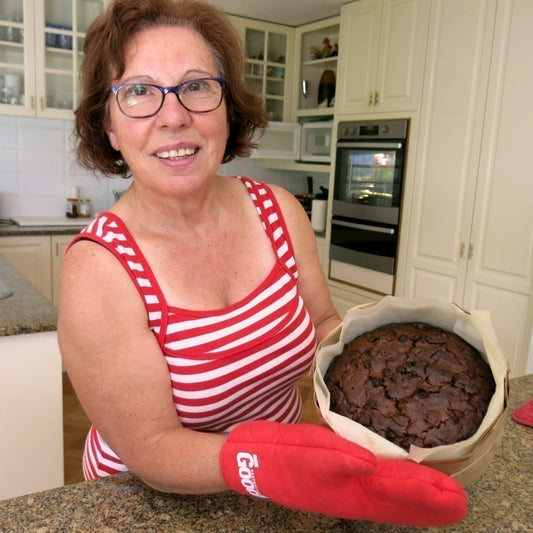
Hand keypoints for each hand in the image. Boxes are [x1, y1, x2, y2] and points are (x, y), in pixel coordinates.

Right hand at [220, 420, 466, 526]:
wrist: (246, 461)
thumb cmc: (273, 454)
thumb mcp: (302, 451)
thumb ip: (336, 458)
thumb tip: (372, 464)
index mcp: (344, 487)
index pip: (394, 492)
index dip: (425, 495)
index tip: (456, 497)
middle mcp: (347, 493)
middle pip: (395, 501)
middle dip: (428, 503)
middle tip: (460, 503)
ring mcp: (339, 489)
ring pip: (385, 499)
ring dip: (414, 500)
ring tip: (440, 499)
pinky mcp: (331, 480)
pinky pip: (371, 491)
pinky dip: (392, 492)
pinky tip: (396, 486)